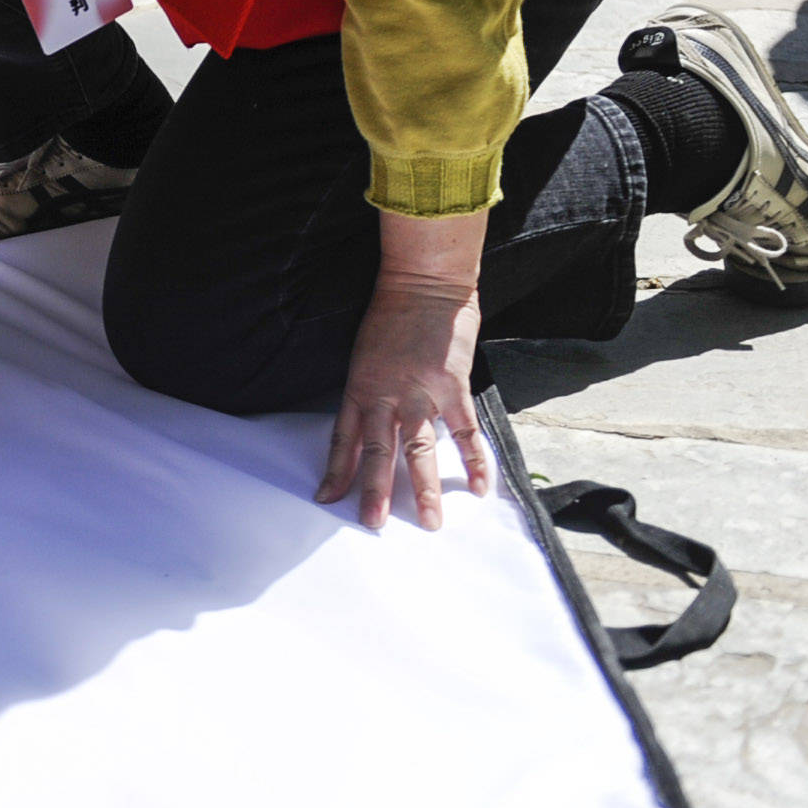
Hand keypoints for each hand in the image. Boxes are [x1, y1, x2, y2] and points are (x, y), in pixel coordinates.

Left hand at [316, 267, 491, 529]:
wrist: (423, 283)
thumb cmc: (391, 314)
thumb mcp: (365, 353)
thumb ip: (369, 388)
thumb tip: (371, 420)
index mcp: (359, 387)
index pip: (342, 438)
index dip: (336, 470)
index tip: (327, 498)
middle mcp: (385, 395)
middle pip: (376, 451)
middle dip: (374, 491)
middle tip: (374, 524)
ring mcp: (419, 393)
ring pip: (418, 448)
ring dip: (425, 487)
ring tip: (431, 522)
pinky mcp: (452, 387)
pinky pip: (464, 431)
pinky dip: (475, 460)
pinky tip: (480, 487)